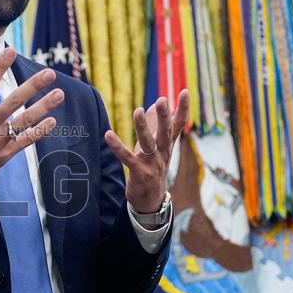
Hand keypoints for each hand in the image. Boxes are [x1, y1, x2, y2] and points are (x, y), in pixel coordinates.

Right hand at [0, 47, 63, 205]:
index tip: (11, 51)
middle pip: (13, 101)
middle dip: (33, 86)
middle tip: (50, 73)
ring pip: (25, 121)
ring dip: (44, 107)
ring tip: (59, 93)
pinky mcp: (4, 155)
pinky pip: (25, 141)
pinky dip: (39, 132)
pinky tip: (52, 121)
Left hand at [104, 89, 188, 213]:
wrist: (151, 201)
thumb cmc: (153, 169)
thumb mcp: (157, 148)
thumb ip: (156, 127)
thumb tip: (154, 105)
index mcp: (168, 145)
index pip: (178, 125)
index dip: (182, 109)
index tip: (183, 91)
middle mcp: (163, 153)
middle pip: (165, 132)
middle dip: (164, 116)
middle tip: (162, 100)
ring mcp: (152, 164)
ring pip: (148, 143)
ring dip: (143, 127)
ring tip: (138, 111)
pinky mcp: (139, 172)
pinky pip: (127, 158)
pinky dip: (117, 146)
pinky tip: (108, 134)